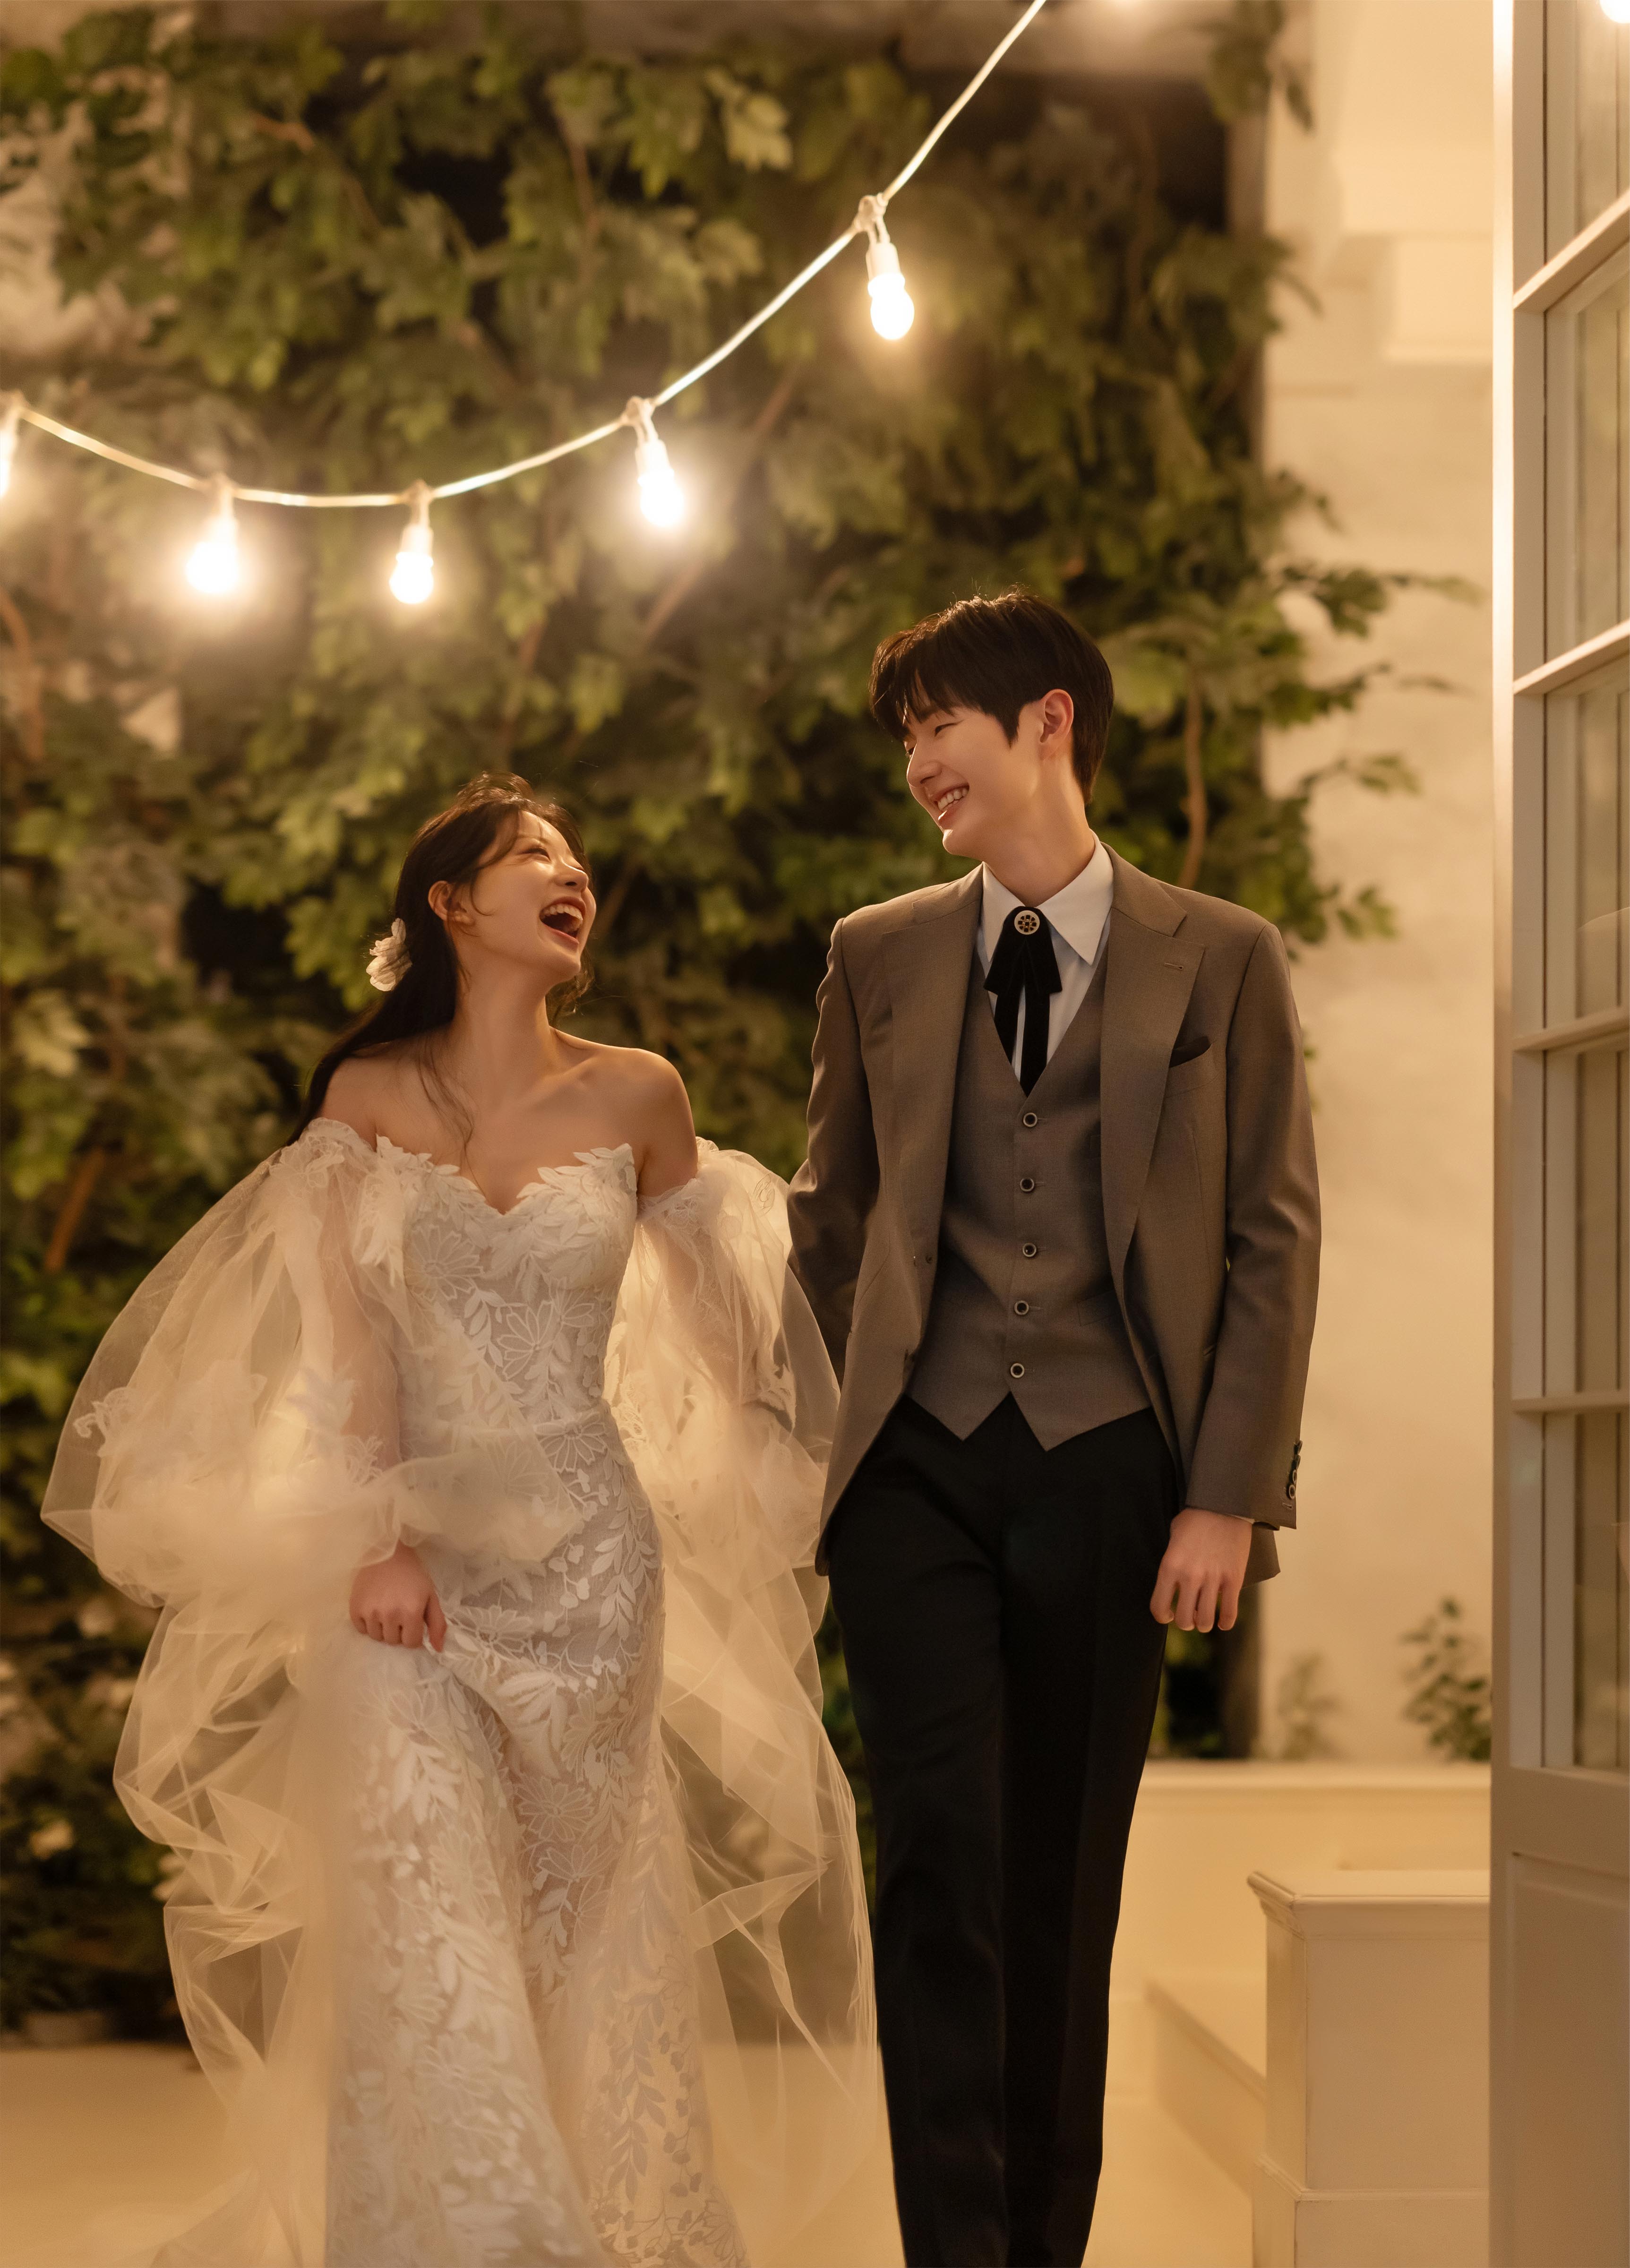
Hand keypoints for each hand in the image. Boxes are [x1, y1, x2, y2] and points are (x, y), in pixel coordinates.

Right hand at [349, 1542, 446, 1651]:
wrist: (387, 1552)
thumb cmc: (413, 1573)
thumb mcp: (431, 1595)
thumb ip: (437, 1623)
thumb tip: (438, 1649)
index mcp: (411, 1612)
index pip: (411, 1643)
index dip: (413, 1633)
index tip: (412, 1620)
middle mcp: (390, 1615)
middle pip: (393, 1641)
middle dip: (399, 1630)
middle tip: (399, 1611)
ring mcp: (370, 1612)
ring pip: (377, 1637)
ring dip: (383, 1628)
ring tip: (386, 1609)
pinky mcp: (354, 1608)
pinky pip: (361, 1629)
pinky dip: (368, 1624)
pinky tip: (374, 1609)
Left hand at [1149, 1509, 1251, 1633]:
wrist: (1224, 1505)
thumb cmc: (1195, 1519)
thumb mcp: (1173, 1537)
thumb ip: (1171, 1562)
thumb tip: (1173, 1583)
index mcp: (1170, 1566)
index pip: (1159, 1607)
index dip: (1162, 1616)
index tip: (1168, 1614)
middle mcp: (1190, 1576)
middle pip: (1184, 1620)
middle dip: (1185, 1622)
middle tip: (1188, 1616)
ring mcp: (1213, 1579)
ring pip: (1205, 1621)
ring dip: (1204, 1624)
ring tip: (1204, 1618)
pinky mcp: (1234, 1579)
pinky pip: (1229, 1613)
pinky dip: (1225, 1622)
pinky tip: (1223, 1621)